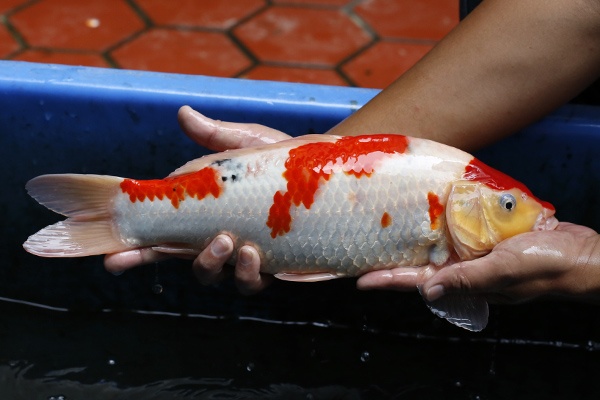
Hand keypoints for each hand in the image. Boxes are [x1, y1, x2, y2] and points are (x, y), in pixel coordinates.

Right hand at [104, 106, 290, 293]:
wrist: (325, 173)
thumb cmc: (281, 159)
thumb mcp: (249, 143)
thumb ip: (217, 135)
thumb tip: (184, 113)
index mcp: (203, 212)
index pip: (160, 233)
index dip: (135, 249)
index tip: (112, 257)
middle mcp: (217, 237)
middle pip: (175, 259)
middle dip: (153, 263)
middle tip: (153, 252)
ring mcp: (242, 255)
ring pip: (213, 274)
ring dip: (210, 262)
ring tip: (228, 241)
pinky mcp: (271, 266)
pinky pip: (252, 281)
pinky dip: (248, 273)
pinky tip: (254, 255)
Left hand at [357, 222, 599, 303]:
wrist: (582, 254)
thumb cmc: (546, 265)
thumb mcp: (504, 270)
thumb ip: (467, 279)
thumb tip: (428, 292)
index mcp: (464, 281)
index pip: (416, 282)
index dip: (388, 280)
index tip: (360, 281)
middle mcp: (465, 268)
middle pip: (421, 263)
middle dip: (394, 258)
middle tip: (367, 245)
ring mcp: (477, 252)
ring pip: (439, 244)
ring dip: (416, 236)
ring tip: (388, 224)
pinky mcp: (490, 237)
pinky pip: (462, 230)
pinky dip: (446, 221)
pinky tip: (431, 207)